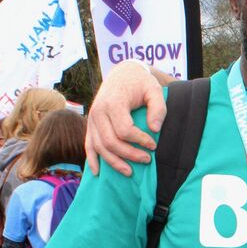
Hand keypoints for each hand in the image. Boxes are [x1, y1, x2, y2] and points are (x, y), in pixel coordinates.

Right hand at [86, 61, 167, 175]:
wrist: (123, 74)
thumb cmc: (140, 82)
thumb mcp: (154, 89)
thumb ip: (158, 108)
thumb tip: (155, 129)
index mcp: (113, 103)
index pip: (124, 130)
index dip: (140, 141)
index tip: (154, 145)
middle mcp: (98, 112)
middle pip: (111, 142)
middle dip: (130, 154)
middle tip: (147, 159)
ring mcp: (92, 119)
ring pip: (99, 147)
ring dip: (114, 162)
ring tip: (131, 172)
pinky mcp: (90, 125)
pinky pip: (88, 145)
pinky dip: (92, 160)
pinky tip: (98, 172)